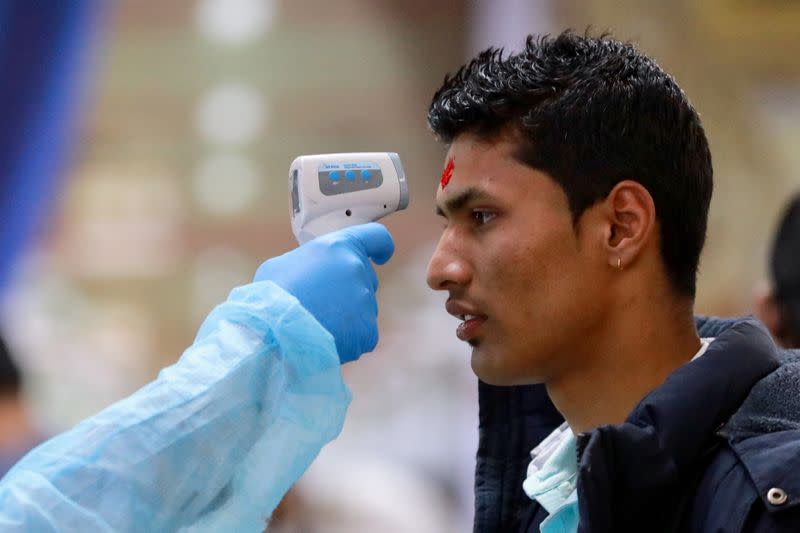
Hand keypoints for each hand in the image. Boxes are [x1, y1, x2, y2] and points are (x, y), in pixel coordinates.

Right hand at [254, 223, 394, 362]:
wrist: (276, 333)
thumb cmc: (273, 295)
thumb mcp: (284, 264)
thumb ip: (308, 263)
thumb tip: (311, 274)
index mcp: (340, 247)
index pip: (376, 237)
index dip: (380, 247)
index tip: (380, 257)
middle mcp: (358, 270)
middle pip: (365, 279)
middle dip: (349, 289)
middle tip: (322, 303)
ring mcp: (366, 301)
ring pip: (362, 308)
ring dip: (346, 315)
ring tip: (318, 325)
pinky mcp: (368, 330)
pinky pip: (363, 334)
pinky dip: (349, 338)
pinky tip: (326, 340)